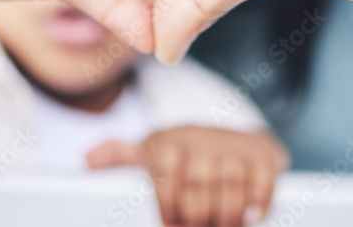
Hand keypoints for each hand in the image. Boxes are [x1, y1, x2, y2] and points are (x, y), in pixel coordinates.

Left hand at [87, 127, 288, 226]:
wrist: (234, 135)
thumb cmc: (185, 152)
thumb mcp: (152, 150)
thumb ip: (122, 155)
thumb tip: (88, 158)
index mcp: (171, 141)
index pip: (166, 172)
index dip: (168, 205)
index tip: (169, 224)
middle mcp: (202, 139)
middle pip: (198, 183)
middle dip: (196, 216)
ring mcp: (234, 145)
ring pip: (231, 182)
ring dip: (227, 215)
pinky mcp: (263, 153)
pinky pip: (263, 178)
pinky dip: (259, 200)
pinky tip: (251, 217)